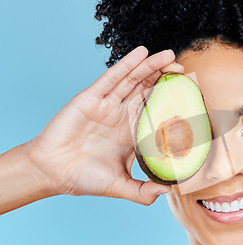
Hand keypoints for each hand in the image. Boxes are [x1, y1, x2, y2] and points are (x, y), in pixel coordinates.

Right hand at [25, 46, 180, 204]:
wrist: (51, 173)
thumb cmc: (84, 178)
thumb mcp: (121, 186)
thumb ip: (144, 192)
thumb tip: (171, 191)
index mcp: (131, 132)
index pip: (156, 110)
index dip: (171, 101)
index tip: (189, 94)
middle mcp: (121, 115)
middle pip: (147, 90)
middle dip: (165, 78)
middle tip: (183, 69)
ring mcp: (107, 105)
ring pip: (133, 79)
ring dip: (151, 66)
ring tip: (170, 55)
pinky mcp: (91, 98)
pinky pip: (111, 77)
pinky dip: (127, 64)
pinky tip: (142, 53)